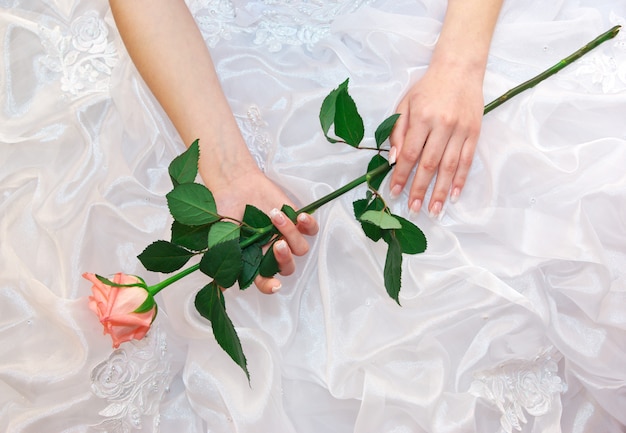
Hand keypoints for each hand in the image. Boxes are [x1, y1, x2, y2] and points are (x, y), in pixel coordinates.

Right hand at [205, 164, 318, 294]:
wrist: (235, 184)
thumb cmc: (226, 209)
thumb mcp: (220, 235)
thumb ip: (223, 257)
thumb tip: (220, 284)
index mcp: (254, 260)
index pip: (265, 281)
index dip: (270, 286)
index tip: (275, 285)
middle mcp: (271, 251)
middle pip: (287, 267)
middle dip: (284, 258)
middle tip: (277, 244)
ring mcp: (285, 236)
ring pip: (300, 249)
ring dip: (291, 234)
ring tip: (275, 216)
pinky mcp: (295, 220)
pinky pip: (311, 229)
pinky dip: (309, 224)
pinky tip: (300, 216)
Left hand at [389, 61, 483, 216]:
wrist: (459, 68)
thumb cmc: (428, 88)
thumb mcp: (405, 104)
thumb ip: (397, 131)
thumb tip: (394, 160)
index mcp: (422, 117)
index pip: (410, 153)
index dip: (401, 175)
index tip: (394, 192)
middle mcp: (443, 125)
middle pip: (429, 164)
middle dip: (420, 189)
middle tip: (413, 209)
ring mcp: (461, 130)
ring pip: (449, 166)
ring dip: (440, 191)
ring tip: (434, 210)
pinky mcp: (474, 132)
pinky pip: (467, 160)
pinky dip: (460, 179)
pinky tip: (453, 195)